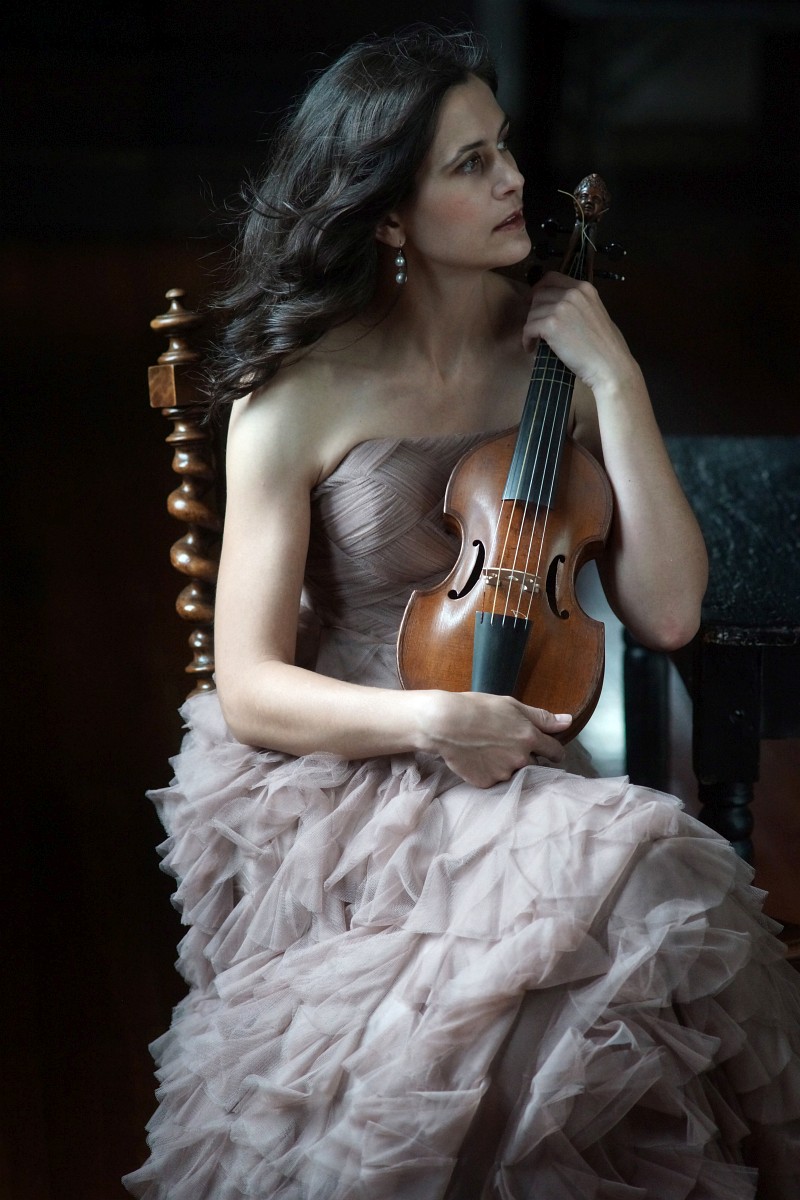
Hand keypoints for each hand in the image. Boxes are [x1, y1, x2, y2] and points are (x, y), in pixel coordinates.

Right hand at [417, 691, 571, 787]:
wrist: (443, 724)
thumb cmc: (476, 708)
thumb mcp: (511, 705)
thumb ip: (542, 717)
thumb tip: (568, 721)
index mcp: (530, 737)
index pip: (555, 751)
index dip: (554, 751)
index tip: (550, 751)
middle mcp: (521, 759)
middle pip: (534, 765)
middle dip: (526, 758)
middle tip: (507, 746)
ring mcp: (504, 773)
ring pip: (513, 773)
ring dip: (506, 765)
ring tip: (488, 750)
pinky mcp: (487, 783)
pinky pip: (493, 780)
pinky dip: (488, 772)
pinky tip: (477, 759)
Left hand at [522, 271, 634, 394]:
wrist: (609, 364)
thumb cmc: (606, 346)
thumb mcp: (595, 312)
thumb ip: (578, 304)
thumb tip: (555, 305)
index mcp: (584, 288)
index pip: (551, 278)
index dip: (538, 289)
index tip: (534, 302)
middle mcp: (572, 293)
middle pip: (539, 295)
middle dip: (534, 311)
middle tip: (535, 327)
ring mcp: (561, 307)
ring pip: (532, 312)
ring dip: (531, 327)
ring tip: (535, 341)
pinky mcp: (551, 325)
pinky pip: (528, 328)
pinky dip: (527, 339)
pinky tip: (532, 348)